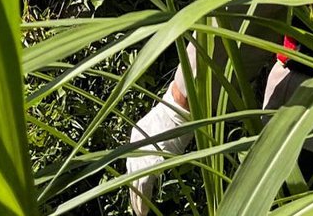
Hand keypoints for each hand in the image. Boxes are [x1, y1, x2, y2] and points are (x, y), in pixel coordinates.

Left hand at [125, 83, 192, 215]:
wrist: (180, 107)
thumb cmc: (178, 113)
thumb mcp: (165, 126)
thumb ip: (159, 136)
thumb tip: (163, 142)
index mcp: (137, 134)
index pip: (133, 160)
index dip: (134, 175)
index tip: (135, 187)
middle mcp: (135, 143)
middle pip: (131, 171)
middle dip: (133, 190)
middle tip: (135, 206)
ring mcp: (143, 152)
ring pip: (135, 180)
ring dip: (136, 198)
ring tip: (138, 211)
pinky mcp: (152, 160)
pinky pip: (144, 183)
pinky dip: (142, 198)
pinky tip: (142, 211)